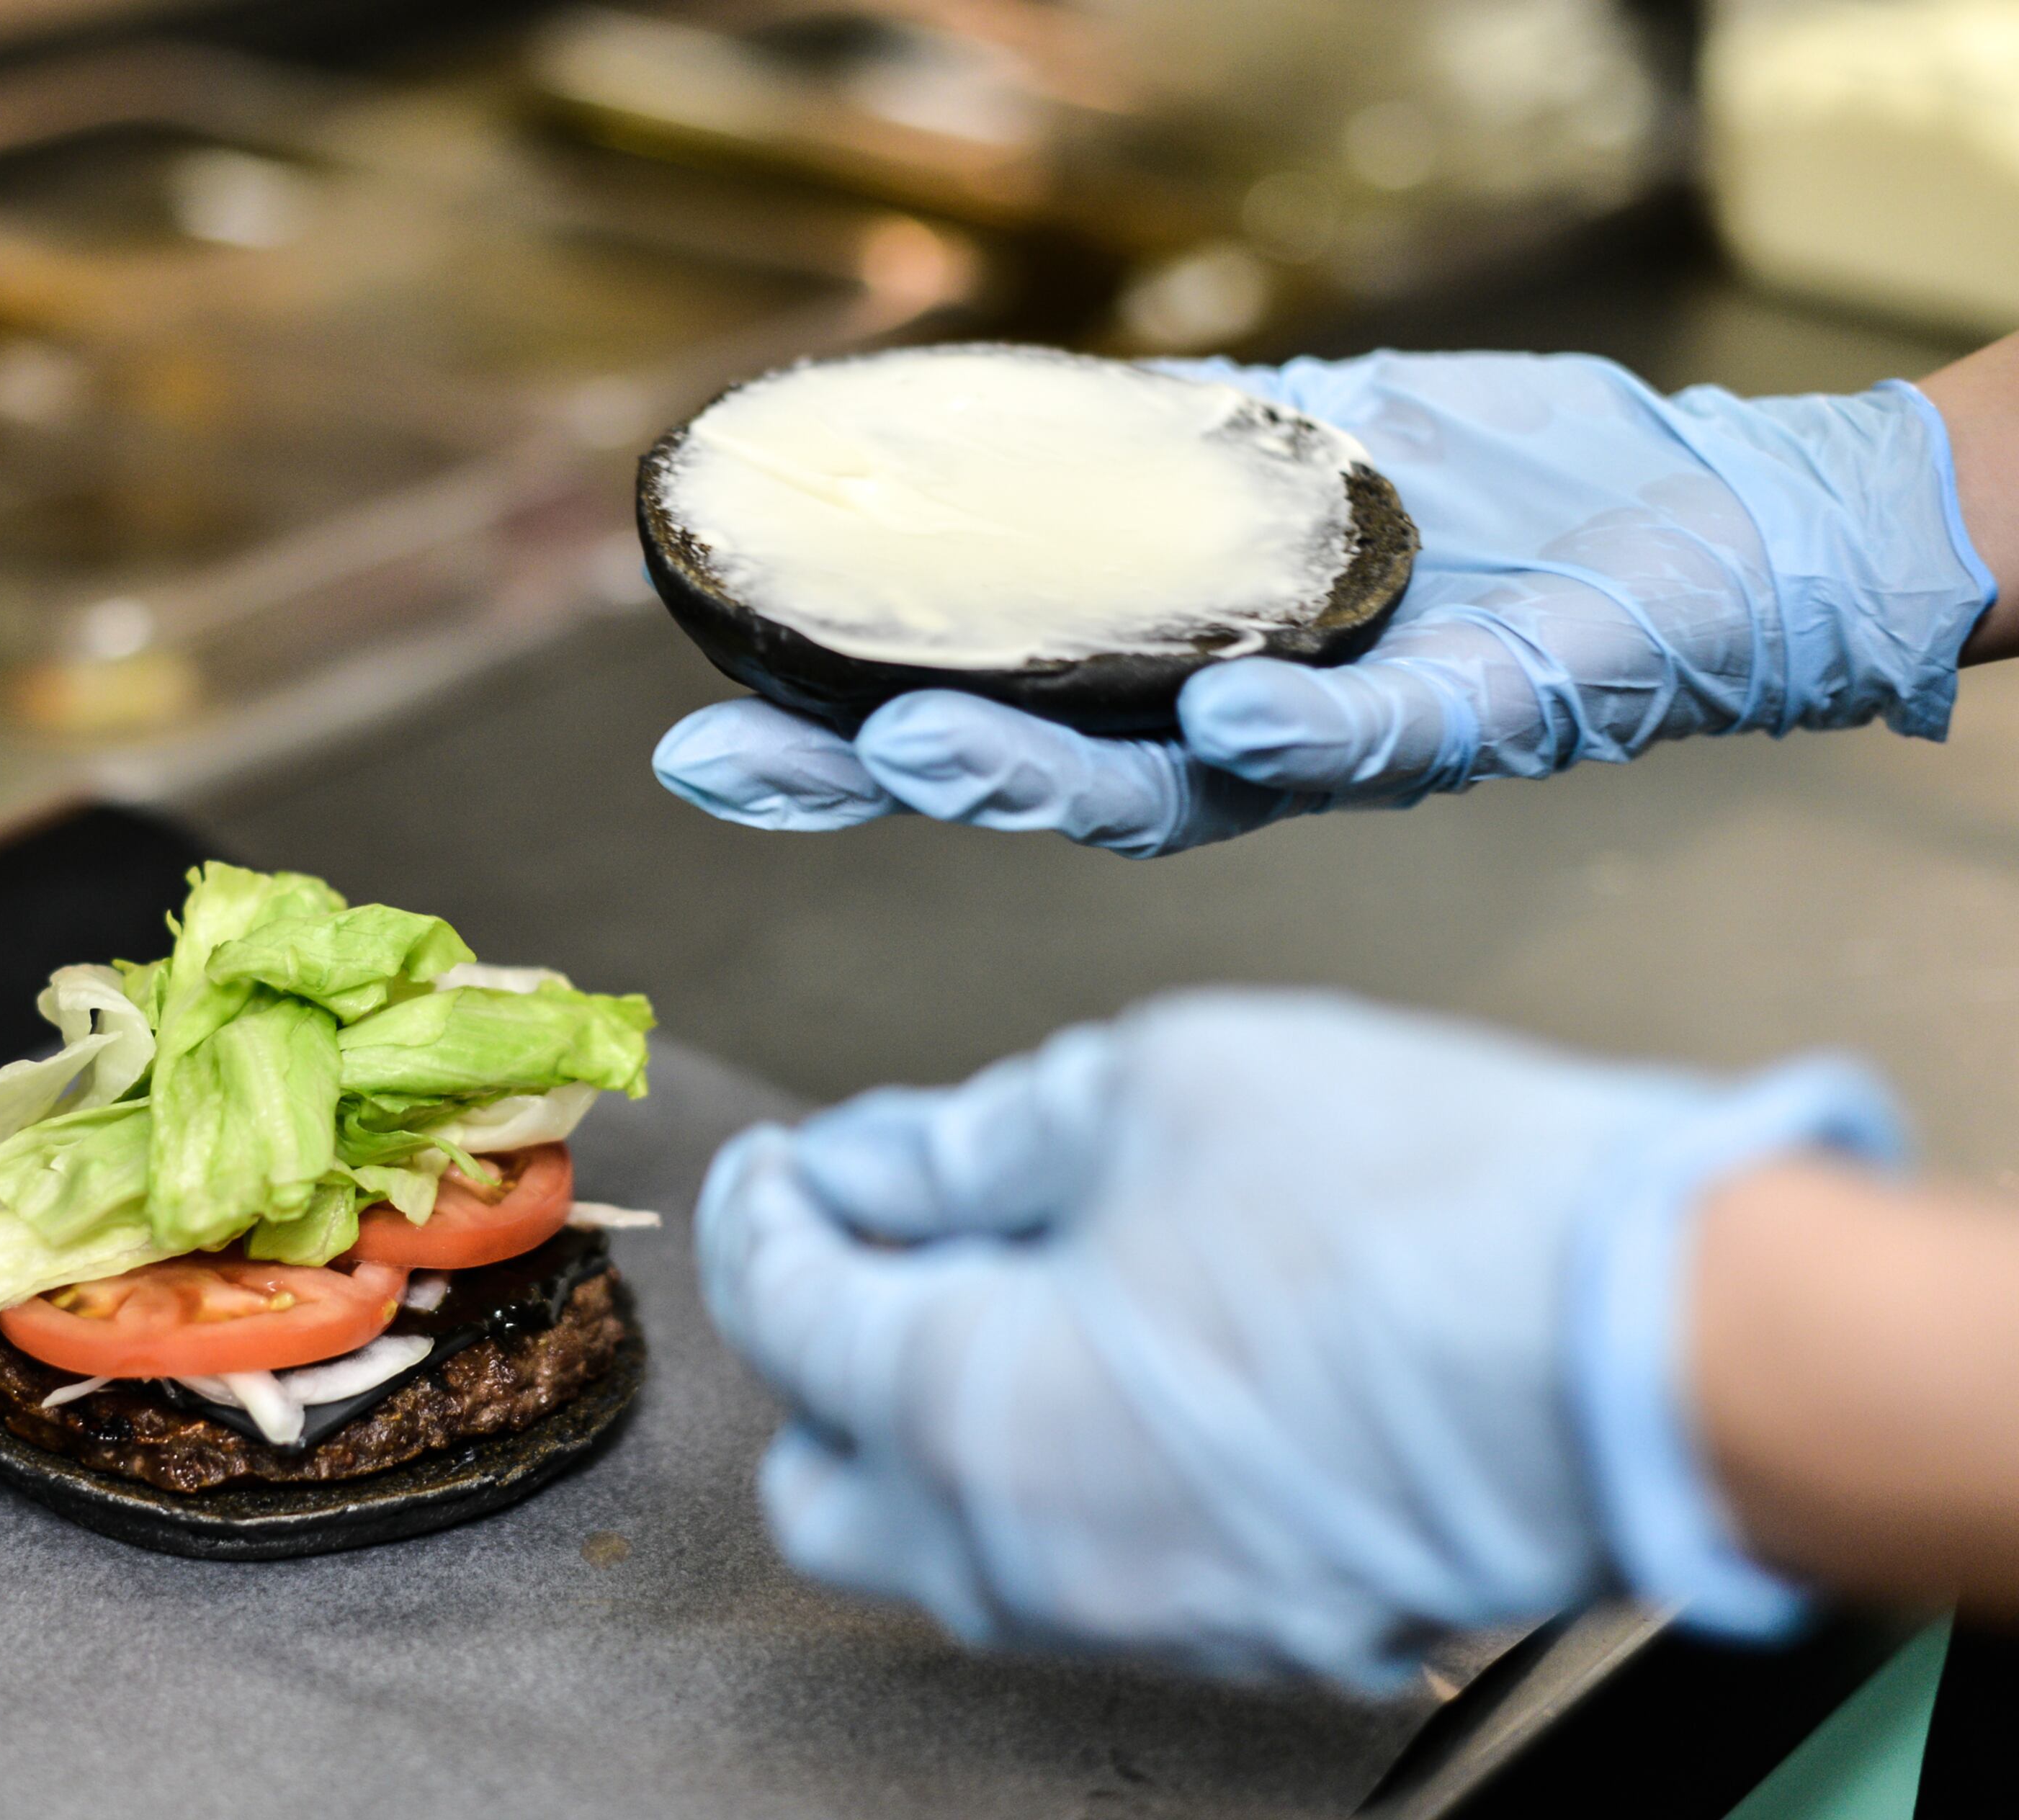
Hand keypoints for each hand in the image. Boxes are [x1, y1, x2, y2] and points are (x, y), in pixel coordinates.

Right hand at [655, 351, 1995, 855]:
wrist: (1705, 517)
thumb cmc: (1495, 488)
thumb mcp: (1290, 441)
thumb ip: (1165, 451)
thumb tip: (1012, 426)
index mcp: (1170, 683)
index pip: (984, 723)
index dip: (843, 746)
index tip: (708, 738)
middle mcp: (1230, 743)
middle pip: (1027, 786)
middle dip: (871, 786)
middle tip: (737, 767)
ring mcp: (1338, 746)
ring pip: (1164, 800)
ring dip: (1037, 781)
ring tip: (917, 754)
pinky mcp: (1470, 721)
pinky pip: (1371, 752)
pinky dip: (1297, 743)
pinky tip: (1222, 717)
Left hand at [695, 990, 1903, 1685]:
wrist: (1655, 1348)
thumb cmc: (1413, 1211)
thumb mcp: (1150, 1088)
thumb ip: (972, 1139)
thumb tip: (874, 1158)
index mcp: (960, 1407)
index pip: (785, 1311)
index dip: (768, 1212)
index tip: (788, 1162)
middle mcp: (1023, 1549)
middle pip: (822, 1481)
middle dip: (822, 1355)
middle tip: (881, 1236)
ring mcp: (1135, 1612)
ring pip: (953, 1538)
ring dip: (946, 1415)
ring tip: (1026, 1276)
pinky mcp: (1246, 1630)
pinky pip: (1086, 1563)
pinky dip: (1063, 1467)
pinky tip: (1131, 1356)